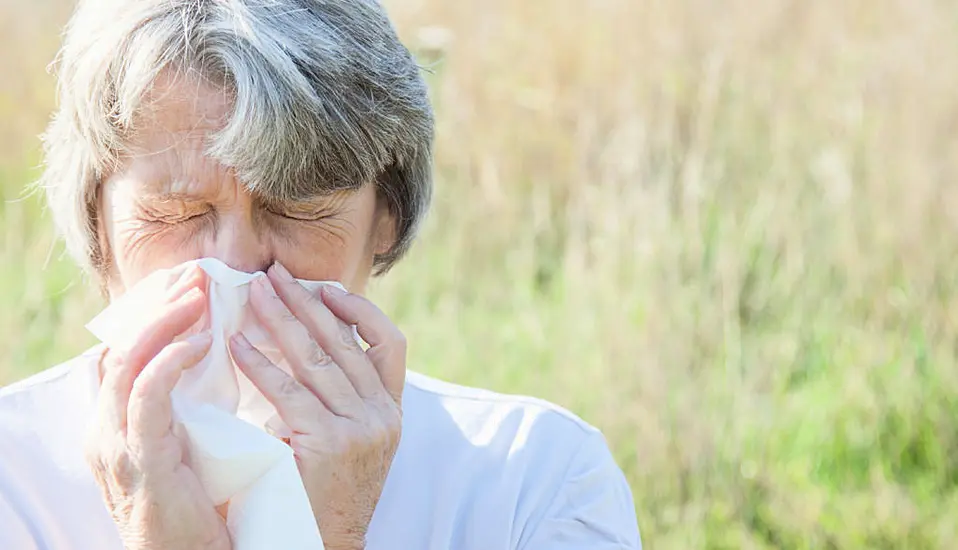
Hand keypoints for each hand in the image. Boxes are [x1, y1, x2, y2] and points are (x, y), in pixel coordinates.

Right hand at [86, 265, 230, 549]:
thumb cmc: (198, 509)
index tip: (187, 285)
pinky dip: (170, 360)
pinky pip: (146, 396)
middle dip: (157, 306)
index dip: (151, 314)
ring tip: (197, 294)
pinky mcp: (140, 460)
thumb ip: (186, 409)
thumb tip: (215, 363)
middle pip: (121, 347)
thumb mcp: (186, 449)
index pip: (124, 352)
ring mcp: (117, 444)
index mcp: (117, 424)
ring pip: (126, 361)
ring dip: (163, 321)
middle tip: (195, 275)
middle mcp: (107, 429)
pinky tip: (200, 340)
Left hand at [229, 262, 405, 549]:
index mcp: (393, 412)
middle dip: (307, 303)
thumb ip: (341, 401)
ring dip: (282, 320)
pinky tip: (237, 344)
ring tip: (254, 294)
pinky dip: (262, 363)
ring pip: (319, 358)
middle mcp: (384, 415)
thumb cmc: (326, 498)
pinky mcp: (329, 443)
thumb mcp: (352, 445)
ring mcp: (361, 429)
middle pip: (346, 342)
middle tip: (274, 274)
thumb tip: (304, 346)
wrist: (326, 547)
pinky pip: (290, 392)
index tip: (325, 289)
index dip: (360, 311)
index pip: (390, 344)